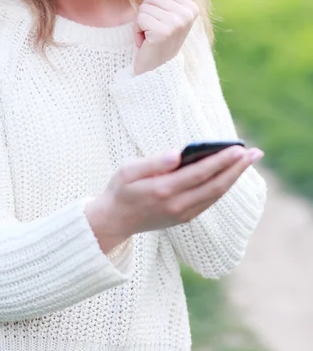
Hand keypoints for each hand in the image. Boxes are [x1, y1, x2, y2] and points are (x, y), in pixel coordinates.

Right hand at [85, 145, 263, 251]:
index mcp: (163, 190)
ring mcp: (182, 214)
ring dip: (234, 177)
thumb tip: (176, 155)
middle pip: (215, 186)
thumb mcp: (127, 171)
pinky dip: (223, 186)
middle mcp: (177, 205)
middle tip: (255, 153)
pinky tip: (230, 173)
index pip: (200, 173)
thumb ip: (152, 163)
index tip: (238, 148)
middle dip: (237, 168)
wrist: (114, 221)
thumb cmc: (120, 190)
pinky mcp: (184, 217)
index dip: (221, 161)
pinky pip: (209, 200)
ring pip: (216, 195)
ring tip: (248, 160)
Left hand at [133, 0, 198, 75]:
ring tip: (150, 37)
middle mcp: (187, 14)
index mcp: (192, 7)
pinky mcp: (163, 32)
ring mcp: (176, 23)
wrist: (157, 69)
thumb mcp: (168, 16)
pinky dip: (137, 31)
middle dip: (146, 13)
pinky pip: (139, 18)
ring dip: (141, 23)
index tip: (161, 21)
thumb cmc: (160, 40)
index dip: (155, 4)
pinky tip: (146, 43)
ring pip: (144, 7)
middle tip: (154, 30)